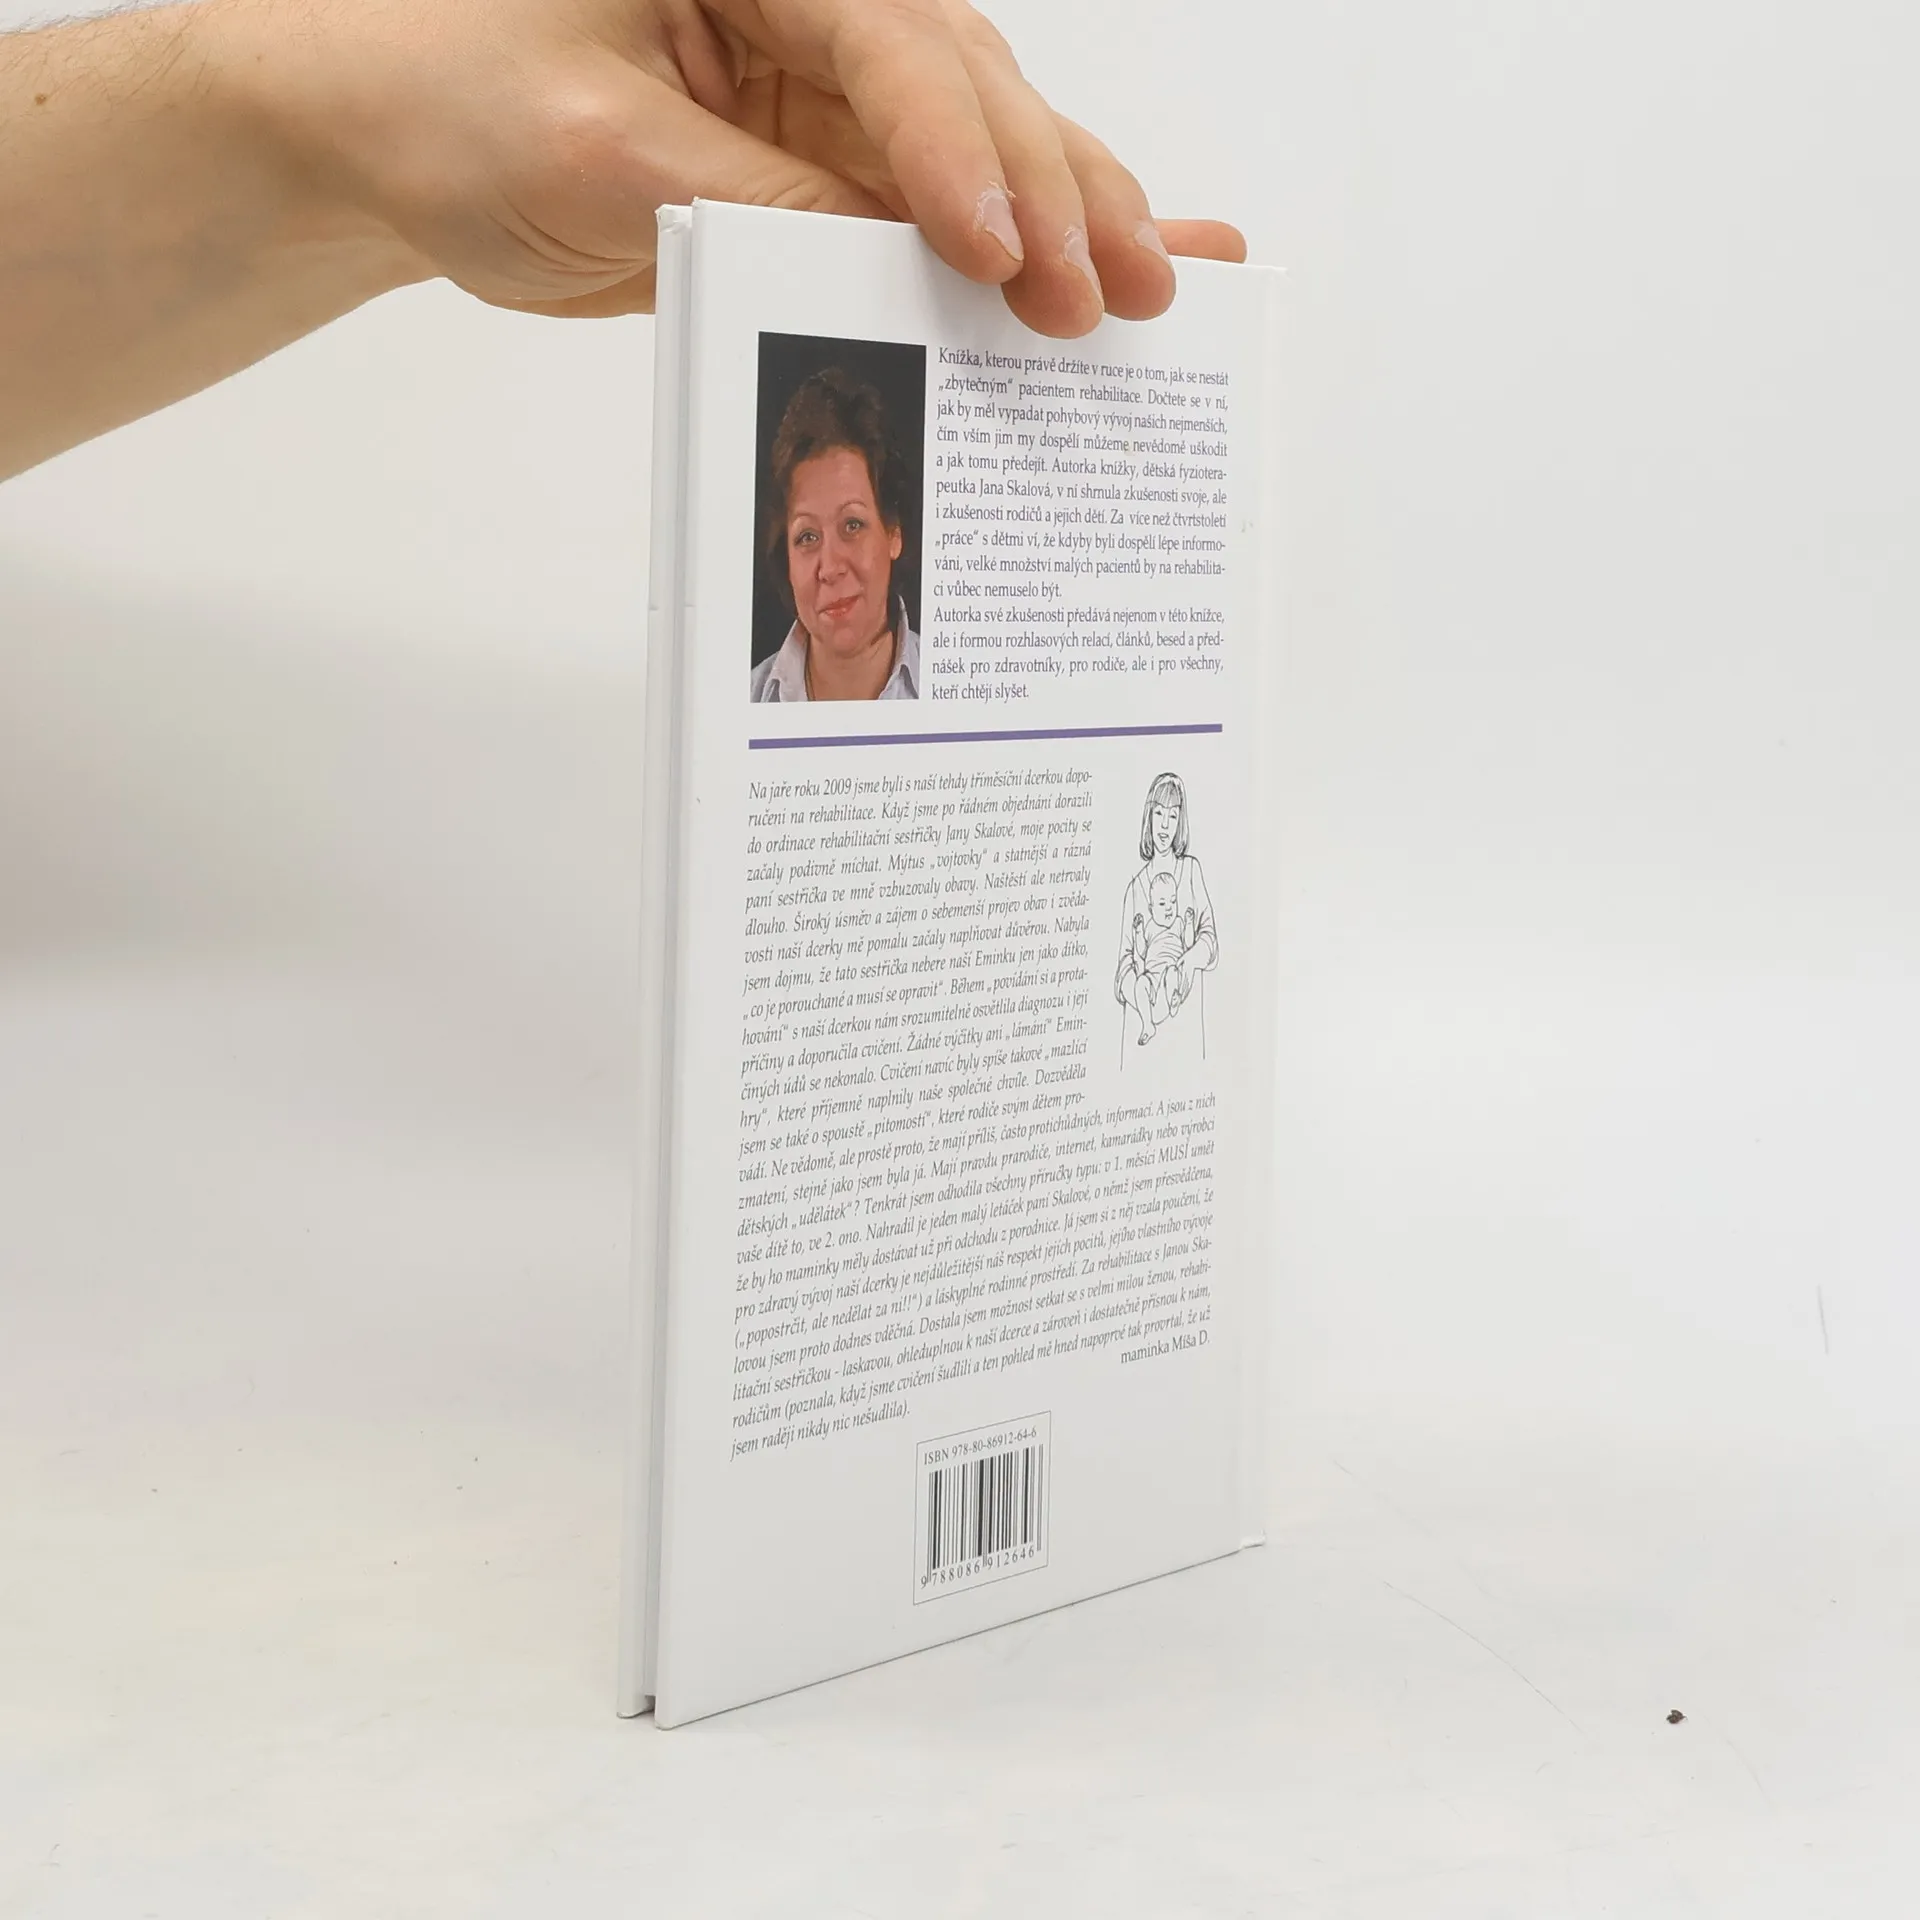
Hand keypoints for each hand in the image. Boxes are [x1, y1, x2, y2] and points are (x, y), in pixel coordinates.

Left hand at [230, 0, 1246, 336]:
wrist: (386, 140)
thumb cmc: (448, 100)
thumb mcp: (599, 156)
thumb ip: (752, 205)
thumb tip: (887, 266)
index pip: (889, 45)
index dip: (956, 152)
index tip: (1002, 254)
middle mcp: (809, 9)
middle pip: (968, 92)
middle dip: (1050, 194)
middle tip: (1114, 294)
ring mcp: (822, 92)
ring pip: (978, 150)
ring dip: (1068, 221)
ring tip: (1157, 291)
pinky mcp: (820, 166)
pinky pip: (933, 206)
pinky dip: (1020, 244)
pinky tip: (1117, 255)